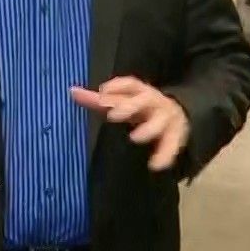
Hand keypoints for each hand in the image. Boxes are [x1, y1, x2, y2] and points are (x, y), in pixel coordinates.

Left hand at [69, 77, 189, 171]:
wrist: (177, 114)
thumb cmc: (141, 108)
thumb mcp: (122, 103)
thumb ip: (97, 100)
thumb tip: (72, 91)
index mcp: (140, 93)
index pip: (131, 84)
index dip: (118, 86)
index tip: (102, 92)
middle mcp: (154, 102)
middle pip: (144, 100)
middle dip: (130, 106)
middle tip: (113, 115)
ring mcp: (167, 118)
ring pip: (161, 121)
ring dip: (149, 128)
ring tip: (135, 138)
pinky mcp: (176, 135)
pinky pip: (173, 144)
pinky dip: (165, 154)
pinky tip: (155, 165)